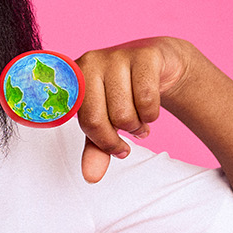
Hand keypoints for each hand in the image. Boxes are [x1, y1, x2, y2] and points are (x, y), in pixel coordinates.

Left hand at [75, 36, 197, 182]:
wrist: (158, 64)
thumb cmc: (123, 92)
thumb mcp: (107, 121)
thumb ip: (96, 147)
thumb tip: (91, 177)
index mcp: (74, 79)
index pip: (79, 120)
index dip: (100, 140)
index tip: (116, 147)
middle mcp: (90, 62)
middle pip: (98, 119)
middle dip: (118, 135)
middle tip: (130, 132)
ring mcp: (116, 55)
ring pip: (123, 112)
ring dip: (137, 125)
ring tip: (140, 119)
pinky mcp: (144, 55)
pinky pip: (146, 100)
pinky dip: (151, 114)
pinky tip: (150, 109)